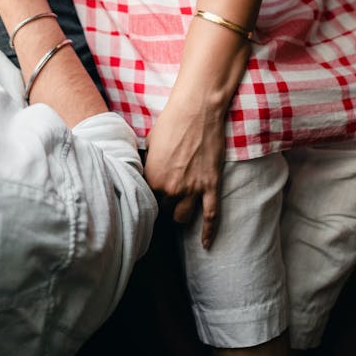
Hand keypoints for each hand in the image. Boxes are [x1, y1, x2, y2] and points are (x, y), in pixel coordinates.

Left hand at [144, 92, 226, 249]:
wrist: (197, 110)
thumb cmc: (170, 122)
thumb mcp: (149, 143)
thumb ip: (147, 165)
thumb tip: (143, 174)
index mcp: (152, 178)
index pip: (146, 200)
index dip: (147, 197)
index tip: (148, 197)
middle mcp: (170, 188)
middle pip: (164, 211)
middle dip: (164, 205)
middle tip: (165, 198)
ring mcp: (192, 190)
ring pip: (183, 218)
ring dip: (180, 214)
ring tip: (180, 208)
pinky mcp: (211, 186)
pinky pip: (211, 217)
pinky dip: (209, 233)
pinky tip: (206, 245)